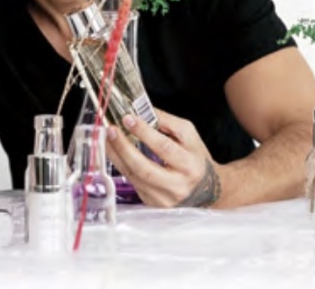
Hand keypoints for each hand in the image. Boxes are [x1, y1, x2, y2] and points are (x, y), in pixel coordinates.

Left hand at [105, 108, 223, 207]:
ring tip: (106, 139)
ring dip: (116, 156)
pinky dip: (121, 166)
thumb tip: (142, 111)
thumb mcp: (190, 136)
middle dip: (124, 147)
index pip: (164, 148)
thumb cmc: (196, 159)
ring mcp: (163, 198)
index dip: (144, 132)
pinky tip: (114, 153)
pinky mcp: (153, 203)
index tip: (128, 118)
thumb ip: (167, 122)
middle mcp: (177, 185)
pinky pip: (133, 183)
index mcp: (189, 165)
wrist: (208, 191)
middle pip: (144, 168)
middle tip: (111, 130)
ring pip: (134, 177)